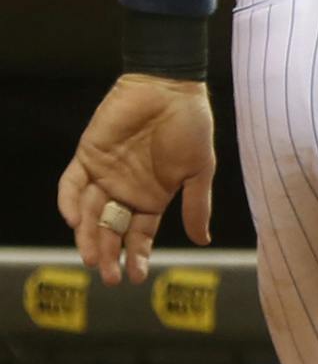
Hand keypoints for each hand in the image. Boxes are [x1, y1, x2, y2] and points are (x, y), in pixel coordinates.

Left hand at [57, 74, 214, 285]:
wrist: (170, 86)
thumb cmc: (191, 124)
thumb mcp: (200, 168)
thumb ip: (197, 205)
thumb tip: (202, 240)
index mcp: (153, 197)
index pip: (140, 234)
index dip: (137, 255)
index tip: (137, 277)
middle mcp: (126, 191)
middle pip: (111, 230)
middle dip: (109, 255)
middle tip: (109, 276)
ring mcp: (105, 175)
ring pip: (88, 214)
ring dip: (87, 236)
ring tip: (91, 258)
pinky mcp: (87, 156)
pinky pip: (71, 184)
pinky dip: (69, 201)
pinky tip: (74, 219)